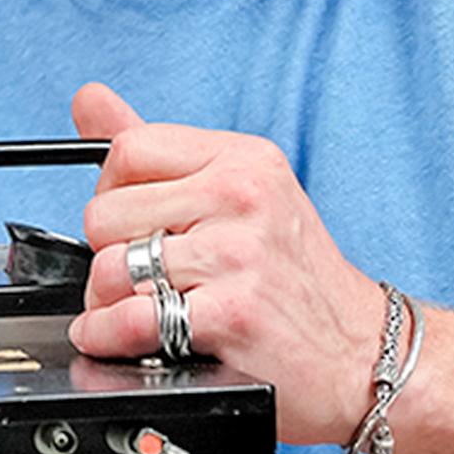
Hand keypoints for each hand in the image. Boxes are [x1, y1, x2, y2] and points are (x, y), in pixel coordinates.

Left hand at [69, 83, 379, 444]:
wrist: (363, 355)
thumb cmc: (294, 280)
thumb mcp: (241, 196)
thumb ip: (159, 155)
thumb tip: (89, 98)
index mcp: (244, 159)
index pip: (127, 150)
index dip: (113, 194)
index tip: (136, 224)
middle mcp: (244, 197)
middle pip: (104, 213)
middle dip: (110, 253)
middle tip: (147, 277)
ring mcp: (240, 254)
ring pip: (109, 266)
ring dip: (108, 302)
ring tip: (144, 311)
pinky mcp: (233, 312)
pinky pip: (130, 317)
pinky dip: (110, 336)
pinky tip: (126, 339)